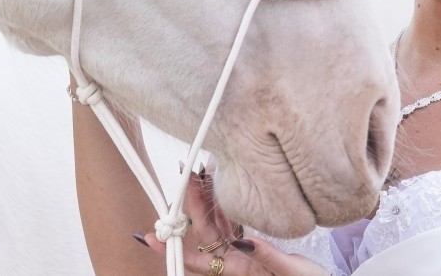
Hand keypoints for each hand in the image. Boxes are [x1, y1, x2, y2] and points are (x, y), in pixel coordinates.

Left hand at [141, 169, 327, 275]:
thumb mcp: (289, 272)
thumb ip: (266, 256)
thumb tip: (245, 241)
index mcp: (238, 271)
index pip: (198, 258)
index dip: (174, 247)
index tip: (151, 236)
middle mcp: (233, 262)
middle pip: (203, 232)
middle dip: (189, 205)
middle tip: (182, 176)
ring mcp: (240, 253)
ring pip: (214, 225)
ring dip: (203, 201)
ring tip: (194, 174)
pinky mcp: (249, 246)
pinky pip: (229, 224)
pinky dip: (221, 204)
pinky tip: (216, 186)